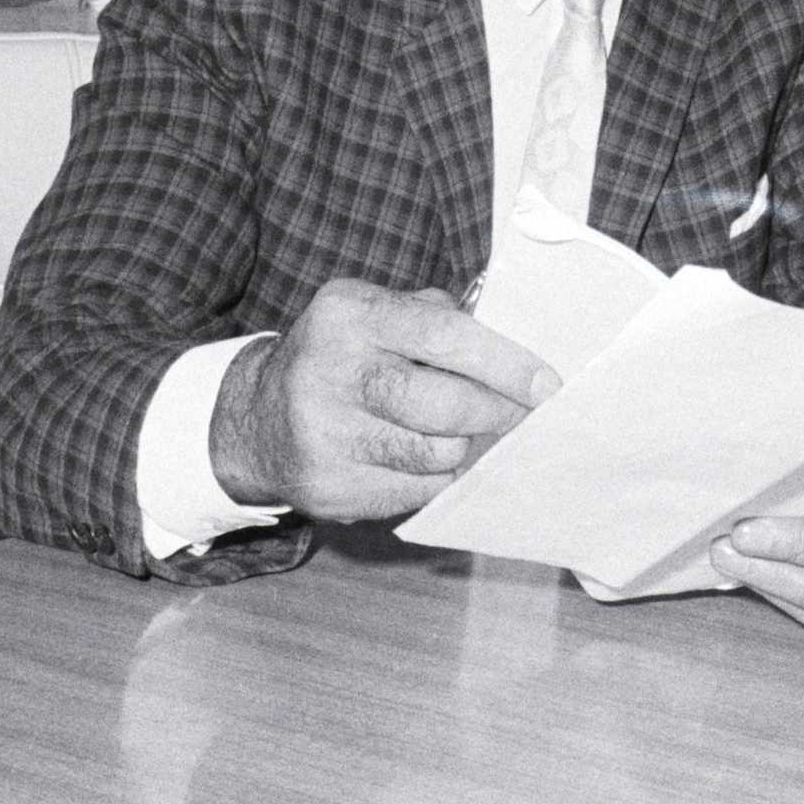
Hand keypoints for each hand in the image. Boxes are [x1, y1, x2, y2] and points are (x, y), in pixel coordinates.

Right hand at [209, 280, 558, 520]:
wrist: (256, 419)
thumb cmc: (343, 357)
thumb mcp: (376, 312)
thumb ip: (439, 317)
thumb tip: (514, 354)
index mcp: (349, 315)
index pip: (445, 335)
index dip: (505, 363)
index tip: (547, 385)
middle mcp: (329, 372)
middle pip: (443, 405)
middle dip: (494, 413)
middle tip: (519, 416)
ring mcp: (323, 435)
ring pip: (435, 454)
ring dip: (461, 447)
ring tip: (457, 433)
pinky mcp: (326, 487)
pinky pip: (414, 492)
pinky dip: (434, 478)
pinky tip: (422, 459)